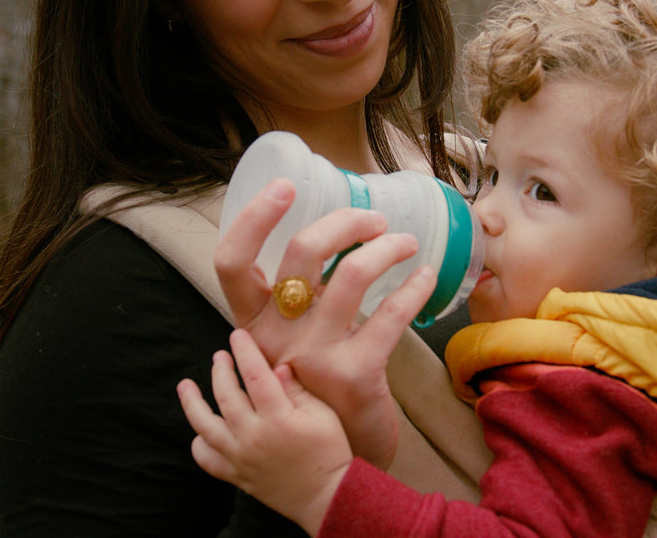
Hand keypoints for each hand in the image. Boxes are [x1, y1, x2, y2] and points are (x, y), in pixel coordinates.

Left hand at [177, 329, 350, 535]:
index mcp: (278, 417)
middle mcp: (253, 436)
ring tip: (186, 385)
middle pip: (226, 395)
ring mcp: (241, 457)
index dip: (244, 352)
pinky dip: (199, 444)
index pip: (254, 375)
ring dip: (192, 403)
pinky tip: (200, 431)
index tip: (238, 336)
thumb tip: (277, 367)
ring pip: (205, 426)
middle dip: (220, 369)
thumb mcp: (323, 414)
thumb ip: (297, 390)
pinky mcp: (237, 475)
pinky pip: (207, 460)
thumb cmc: (330, 451)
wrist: (327, 496)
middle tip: (219, 356)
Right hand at [213, 178, 438, 467]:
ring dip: (385, 248)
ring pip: (350, 276)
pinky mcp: (355, 376)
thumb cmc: (315, 392)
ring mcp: (313, 358)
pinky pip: (391, 315)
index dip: (252, 218)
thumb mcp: (288, 346)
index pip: (230, 262)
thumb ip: (293, 305)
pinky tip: (426, 276)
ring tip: (403, 242)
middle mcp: (273, 340)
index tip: (286, 187)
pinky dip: (414, 287)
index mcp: (250, 326)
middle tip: (372, 218)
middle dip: (342, 222)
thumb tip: (328, 235)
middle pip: (298, 255)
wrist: (334, 467)